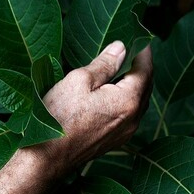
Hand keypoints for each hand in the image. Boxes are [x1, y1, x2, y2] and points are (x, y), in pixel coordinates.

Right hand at [33, 40, 152, 174]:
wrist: (46, 157)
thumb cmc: (58, 117)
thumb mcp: (79, 81)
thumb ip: (105, 64)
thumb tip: (121, 48)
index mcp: (128, 100)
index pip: (145, 69)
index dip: (143, 50)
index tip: (140, 36)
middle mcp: (133, 118)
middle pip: (146, 85)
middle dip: (141, 65)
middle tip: (134, 47)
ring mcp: (126, 132)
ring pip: (140, 101)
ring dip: (136, 83)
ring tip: (124, 67)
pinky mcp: (116, 140)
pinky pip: (131, 114)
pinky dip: (128, 98)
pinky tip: (115, 91)